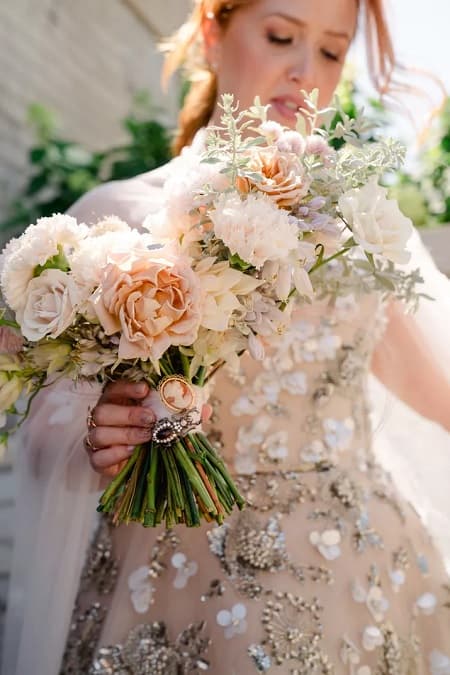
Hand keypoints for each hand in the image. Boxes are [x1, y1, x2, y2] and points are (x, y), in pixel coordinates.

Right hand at [84, 381, 213, 478]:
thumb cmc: (152, 435)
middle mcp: (103, 418)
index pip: (114, 388)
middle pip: (102, 411)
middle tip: (151, 419)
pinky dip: (114, 454)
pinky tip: (130, 452)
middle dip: (128, 414)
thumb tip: (205, 409)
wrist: (139, 465)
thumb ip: (182, 415)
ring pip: (98, 434)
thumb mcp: (167, 422)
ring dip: (124, 434)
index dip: (127, 388)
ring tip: (146, 437)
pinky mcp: (96, 461)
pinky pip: (97, 457)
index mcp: (117, 402)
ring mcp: (96, 440)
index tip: (146, 389)